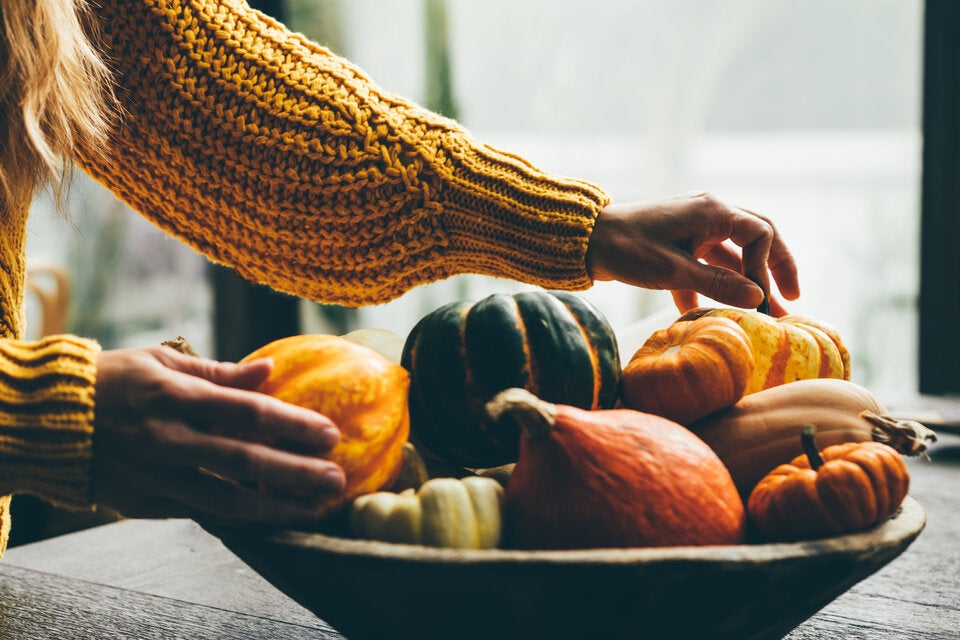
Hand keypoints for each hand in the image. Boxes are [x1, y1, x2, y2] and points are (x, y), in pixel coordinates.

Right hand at [92, 346, 344, 526]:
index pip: (245, 412)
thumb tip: (268, 370)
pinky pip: (200, 513)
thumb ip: (219, 371)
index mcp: (174, 395)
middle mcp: (167, 439)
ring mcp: (155, 475)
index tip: (330, 434)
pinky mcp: (145, 502)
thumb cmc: (114, 381)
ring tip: (313, 510)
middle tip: (336, 481)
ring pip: (225, 500)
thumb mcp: (162, 361)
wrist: (48, 423)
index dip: (290, 424)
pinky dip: (237, 519)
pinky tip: (270, 519)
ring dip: (274, 507)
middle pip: (243, 461)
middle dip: (295, 473)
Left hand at [585, 193, 799, 314]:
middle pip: (756, 238)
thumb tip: (759, 299)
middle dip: (774, 268)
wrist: (584, 241)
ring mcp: (692, 227)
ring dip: (743, 283)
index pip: (761, 234)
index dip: (768, 267)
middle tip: (792, 298)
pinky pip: (703, 263)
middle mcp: (708, 214)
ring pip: (729, 255)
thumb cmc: (626, 250)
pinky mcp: (676, 243)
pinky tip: (703, 313)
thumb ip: (718, 284)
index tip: (762, 299)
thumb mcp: (674, 271)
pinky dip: (708, 286)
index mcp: (712, 212)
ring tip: (760, 314)